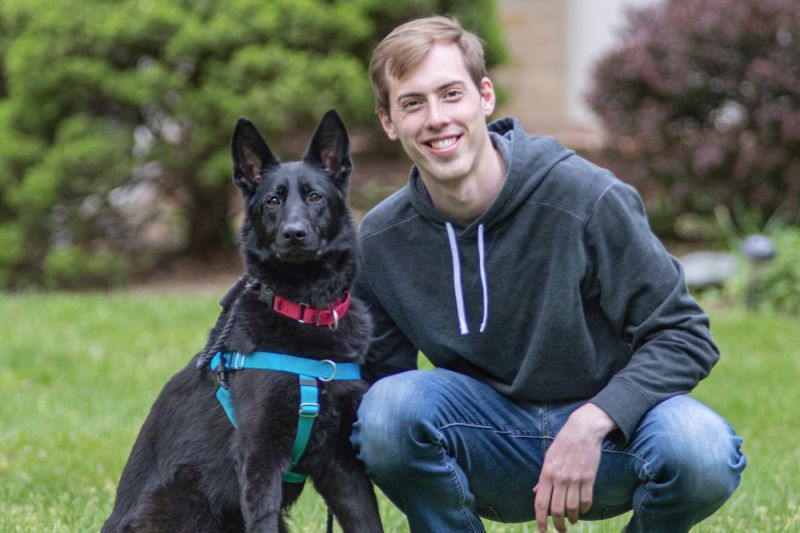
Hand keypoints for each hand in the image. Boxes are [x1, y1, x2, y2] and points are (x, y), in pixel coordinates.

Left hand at [533, 403, 615, 532]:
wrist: (582, 430)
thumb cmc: (563, 444)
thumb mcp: (548, 458)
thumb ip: (543, 478)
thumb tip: (536, 493)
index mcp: (547, 473)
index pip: (541, 502)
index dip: (540, 519)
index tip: (542, 530)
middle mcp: (560, 478)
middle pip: (557, 509)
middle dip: (558, 524)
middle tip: (560, 530)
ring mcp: (575, 478)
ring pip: (572, 508)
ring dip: (572, 518)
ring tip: (572, 521)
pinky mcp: (589, 477)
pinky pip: (586, 499)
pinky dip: (584, 509)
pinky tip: (582, 510)